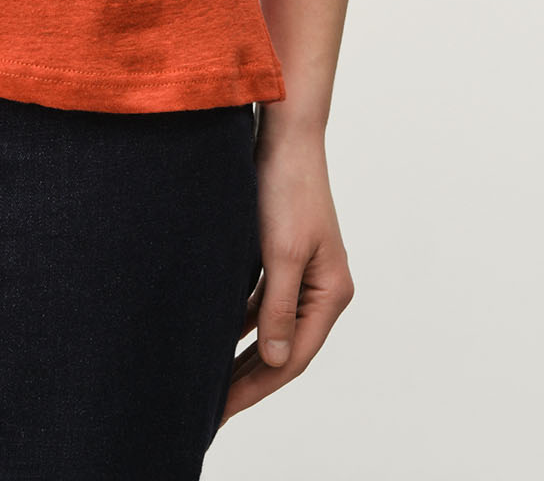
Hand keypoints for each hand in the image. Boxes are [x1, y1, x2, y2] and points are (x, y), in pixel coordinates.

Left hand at [219, 118, 354, 425]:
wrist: (284, 133)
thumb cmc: (285, 186)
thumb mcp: (279, 252)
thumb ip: (278, 308)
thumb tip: (277, 359)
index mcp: (331, 292)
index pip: (293, 357)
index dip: (257, 387)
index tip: (222, 410)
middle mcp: (322, 287)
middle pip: (285, 348)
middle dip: (249, 380)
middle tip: (212, 411)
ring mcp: (304, 271)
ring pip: (271, 327)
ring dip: (243, 354)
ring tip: (212, 385)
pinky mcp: (284, 255)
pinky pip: (262, 302)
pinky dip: (241, 322)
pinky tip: (216, 338)